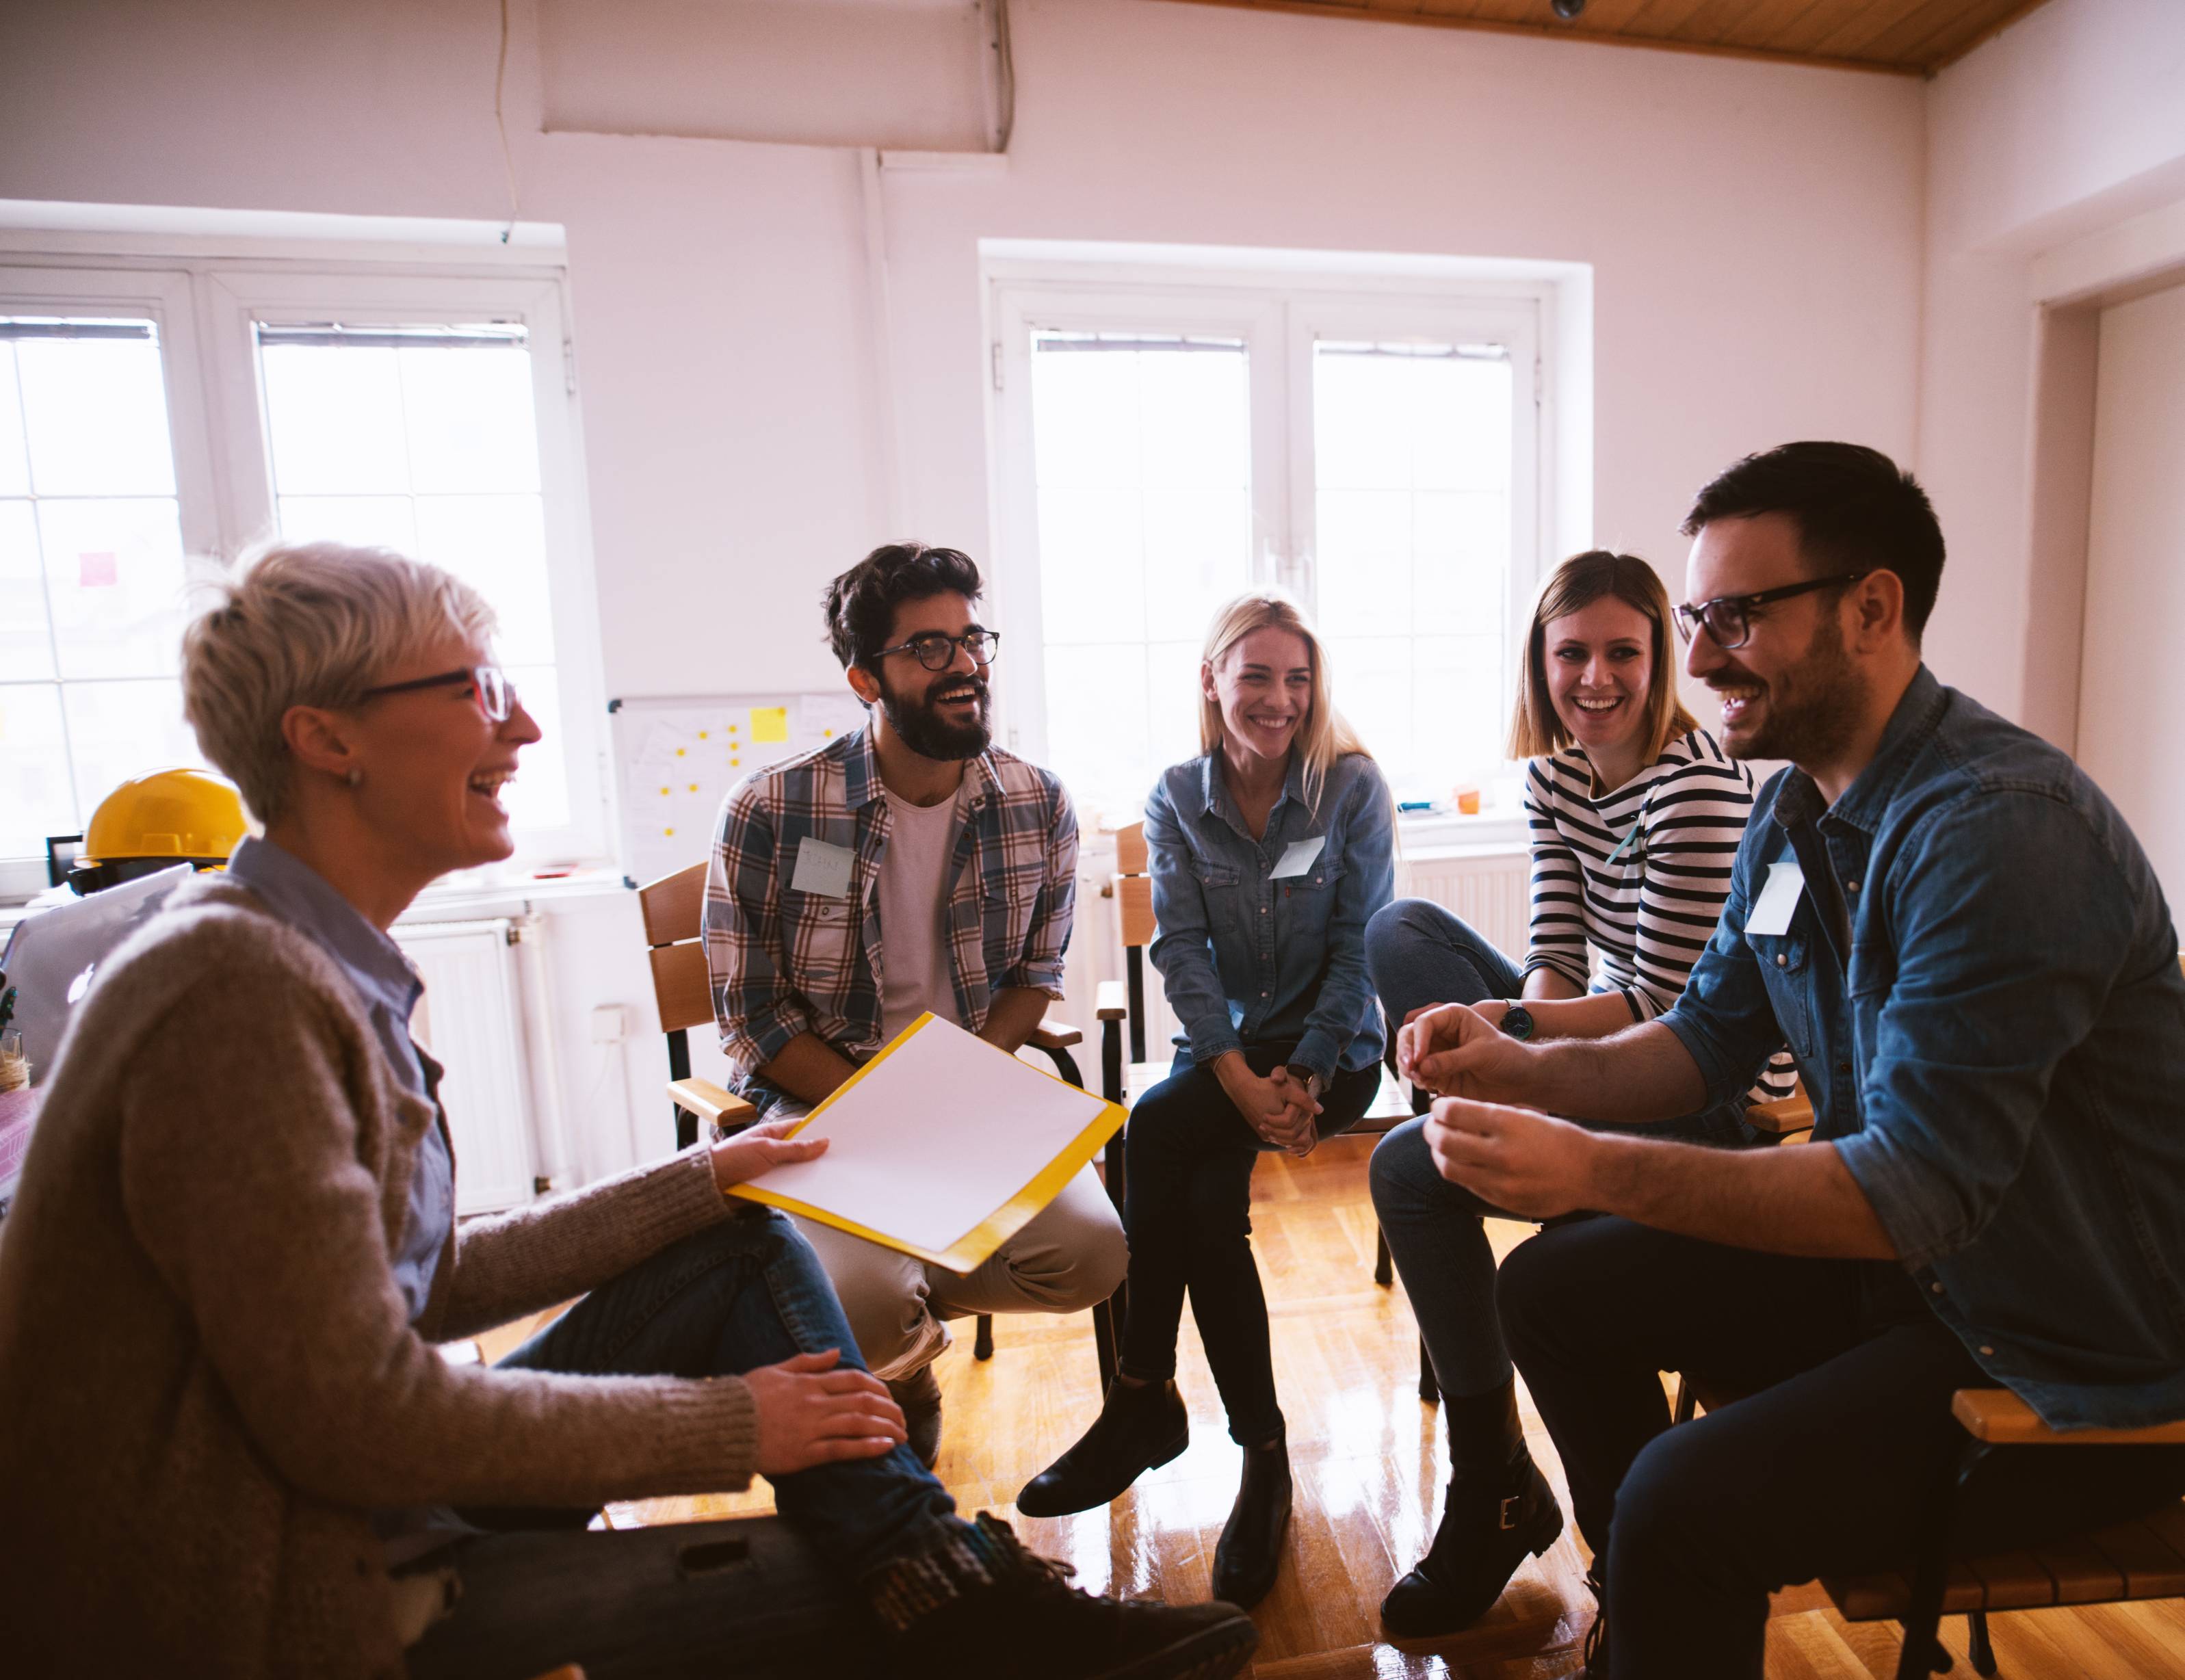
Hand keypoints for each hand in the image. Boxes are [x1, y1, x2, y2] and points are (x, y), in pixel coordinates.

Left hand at [710, 1117, 827, 1193]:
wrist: (709, 1186)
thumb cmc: (732, 1159)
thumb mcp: (767, 1150)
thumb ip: (795, 1149)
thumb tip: (823, 1142)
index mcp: (772, 1134)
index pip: (800, 1128)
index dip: (818, 1131)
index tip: (837, 1135)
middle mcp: (773, 1151)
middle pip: (801, 1153)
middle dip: (816, 1158)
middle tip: (839, 1161)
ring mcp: (771, 1170)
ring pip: (796, 1172)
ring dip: (808, 1177)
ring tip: (831, 1179)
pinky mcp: (769, 1188)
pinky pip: (788, 1189)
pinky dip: (798, 1191)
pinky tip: (812, 1194)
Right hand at [744, 1349, 906, 1474]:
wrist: (720, 1427)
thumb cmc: (745, 1398)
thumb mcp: (776, 1369)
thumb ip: (808, 1361)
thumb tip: (835, 1351)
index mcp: (809, 1382)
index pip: (855, 1380)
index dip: (878, 1388)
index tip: (890, 1398)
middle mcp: (815, 1403)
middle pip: (864, 1402)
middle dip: (889, 1410)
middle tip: (903, 1419)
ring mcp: (811, 1428)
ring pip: (859, 1423)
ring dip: (886, 1428)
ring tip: (903, 1435)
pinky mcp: (804, 1453)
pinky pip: (843, 1449)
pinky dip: (867, 1447)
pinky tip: (885, 1447)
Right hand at [1216, 1055, 1319, 1156]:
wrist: (1242, 1088)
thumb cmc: (1265, 1087)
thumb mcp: (1288, 1089)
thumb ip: (1304, 1100)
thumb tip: (1320, 1110)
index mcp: (1278, 1122)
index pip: (1298, 1128)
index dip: (1304, 1117)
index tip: (1301, 1107)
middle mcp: (1270, 1134)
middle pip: (1295, 1138)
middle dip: (1301, 1127)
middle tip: (1301, 1114)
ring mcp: (1266, 1136)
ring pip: (1288, 1142)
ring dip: (1295, 1133)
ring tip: (1296, 1118)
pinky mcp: (1263, 1135)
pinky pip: (1280, 1140)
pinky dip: (1287, 1134)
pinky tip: (1289, 1122)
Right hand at [1397, 1001, 1533, 1099]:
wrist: (1521, 1079)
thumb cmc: (1508, 1057)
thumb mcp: (1483, 1054)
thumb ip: (1452, 1060)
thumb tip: (1422, 1067)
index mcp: (1453, 1017)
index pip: (1425, 1022)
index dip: (1417, 1039)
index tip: (1418, 1059)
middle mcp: (1441, 1033)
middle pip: (1409, 1036)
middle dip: (1405, 1051)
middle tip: (1410, 1069)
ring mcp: (1438, 1053)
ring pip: (1409, 1056)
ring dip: (1408, 1067)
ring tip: (1421, 1080)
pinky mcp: (1438, 1073)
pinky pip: (1418, 1074)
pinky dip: (1417, 1080)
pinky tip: (1428, 1086)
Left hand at [1423, 1096, 1596, 1218]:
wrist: (1590, 1173)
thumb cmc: (1558, 1139)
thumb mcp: (1526, 1115)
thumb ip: (1489, 1115)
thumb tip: (1450, 1112)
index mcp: (1510, 1125)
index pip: (1455, 1112)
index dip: (1440, 1108)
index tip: (1439, 1107)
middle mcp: (1503, 1153)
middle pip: (1444, 1140)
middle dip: (1431, 1130)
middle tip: (1432, 1125)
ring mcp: (1501, 1181)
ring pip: (1448, 1166)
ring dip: (1438, 1153)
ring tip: (1441, 1145)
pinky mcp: (1502, 1200)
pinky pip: (1466, 1185)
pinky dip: (1458, 1171)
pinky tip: (1461, 1162)